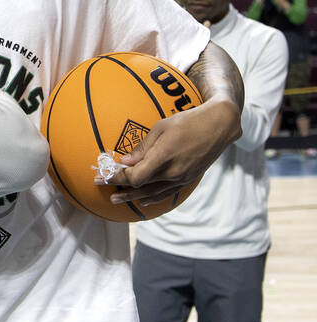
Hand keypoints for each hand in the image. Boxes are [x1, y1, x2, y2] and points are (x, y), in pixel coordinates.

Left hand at [104, 99, 240, 204]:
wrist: (219, 126)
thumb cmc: (187, 121)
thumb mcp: (160, 128)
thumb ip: (142, 148)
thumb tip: (124, 162)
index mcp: (164, 158)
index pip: (135, 176)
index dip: (116, 178)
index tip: (102, 176)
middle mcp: (174, 172)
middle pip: (141, 188)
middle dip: (120, 189)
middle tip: (104, 191)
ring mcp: (182, 178)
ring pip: (154, 193)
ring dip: (134, 197)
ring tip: (118, 199)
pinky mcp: (189, 179)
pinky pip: (167, 193)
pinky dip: (153, 197)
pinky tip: (144, 200)